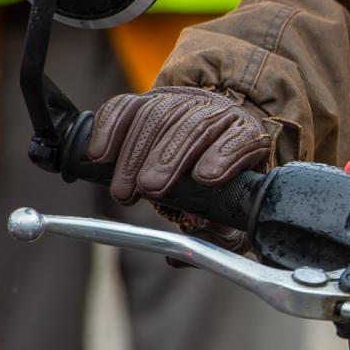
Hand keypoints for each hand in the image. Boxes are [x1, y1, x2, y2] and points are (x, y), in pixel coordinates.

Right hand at [87, 87, 270, 248]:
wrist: (207, 141)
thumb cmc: (222, 182)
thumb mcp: (231, 209)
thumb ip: (218, 232)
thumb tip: (183, 251)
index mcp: (249, 137)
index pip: (241, 140)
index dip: (224, 156)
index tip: (206, 179)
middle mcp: (219, 113)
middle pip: (195, 127)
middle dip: (169, 159)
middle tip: (150, 190)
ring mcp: (183, 102)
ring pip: (158, 116)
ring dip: (135, 155)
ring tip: (123, 190)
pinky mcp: (150, 98)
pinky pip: (128, 106)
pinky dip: (110, 129)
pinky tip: (100, 156)